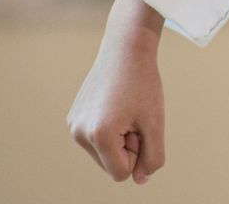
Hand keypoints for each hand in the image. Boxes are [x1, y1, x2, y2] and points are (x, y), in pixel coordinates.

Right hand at [68, 0, 166, 183]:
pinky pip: (97, 139)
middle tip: (136, 116)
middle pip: (111, 164)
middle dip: (128, 147)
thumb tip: (140, 180)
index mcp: (99, 135)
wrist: (125, 50)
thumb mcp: (155, 122)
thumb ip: (152, 157)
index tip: (142, 127)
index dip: (139, 155)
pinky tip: (116, 105)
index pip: (121, 173)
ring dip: (120, 139)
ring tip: (126, 110)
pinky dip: (110, 129)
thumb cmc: (144, 84)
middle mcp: (79, 133)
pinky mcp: (72, 118)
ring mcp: (73, 125)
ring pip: (104, 153)